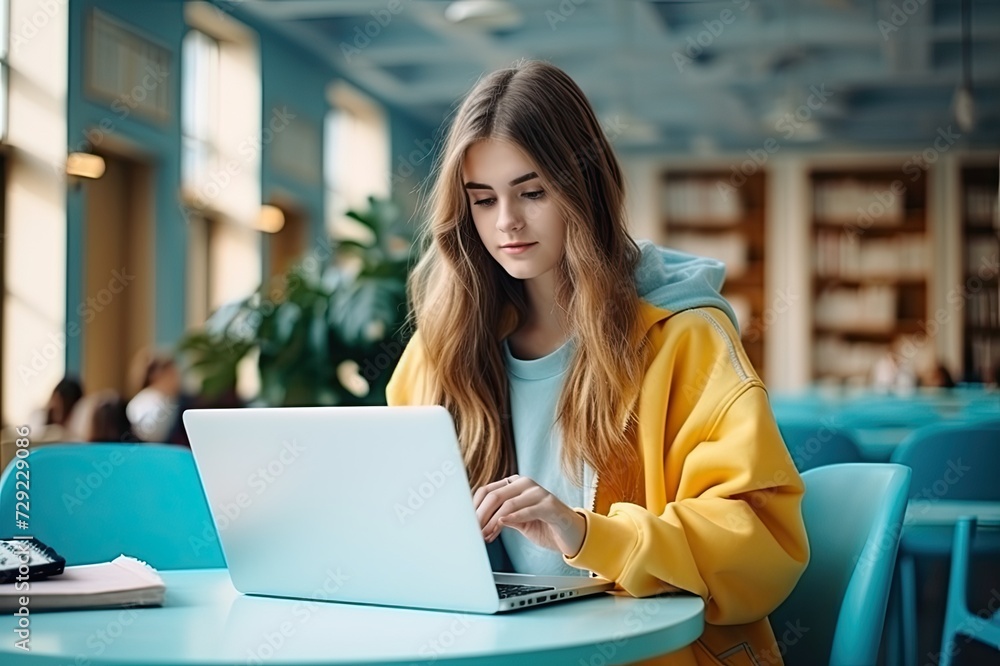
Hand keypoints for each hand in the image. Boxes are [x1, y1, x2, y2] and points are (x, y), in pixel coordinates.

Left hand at [472, 474, 586, 557]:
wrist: (573, 535)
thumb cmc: (545, 526)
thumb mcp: (517, 521)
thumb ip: (500, 517)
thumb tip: (477, 523)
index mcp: (515, 484)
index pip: (486, 491)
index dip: (474, 508)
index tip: (467, 523)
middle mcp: (526, 484)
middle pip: (494, 495)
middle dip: (480, 515)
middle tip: (474, 531)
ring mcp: (539, 493)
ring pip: (507, 503)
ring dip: (492, 521)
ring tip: (486, 535)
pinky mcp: (550, 505)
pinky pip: (526, 510)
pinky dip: (512, 518)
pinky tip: (502, 525)